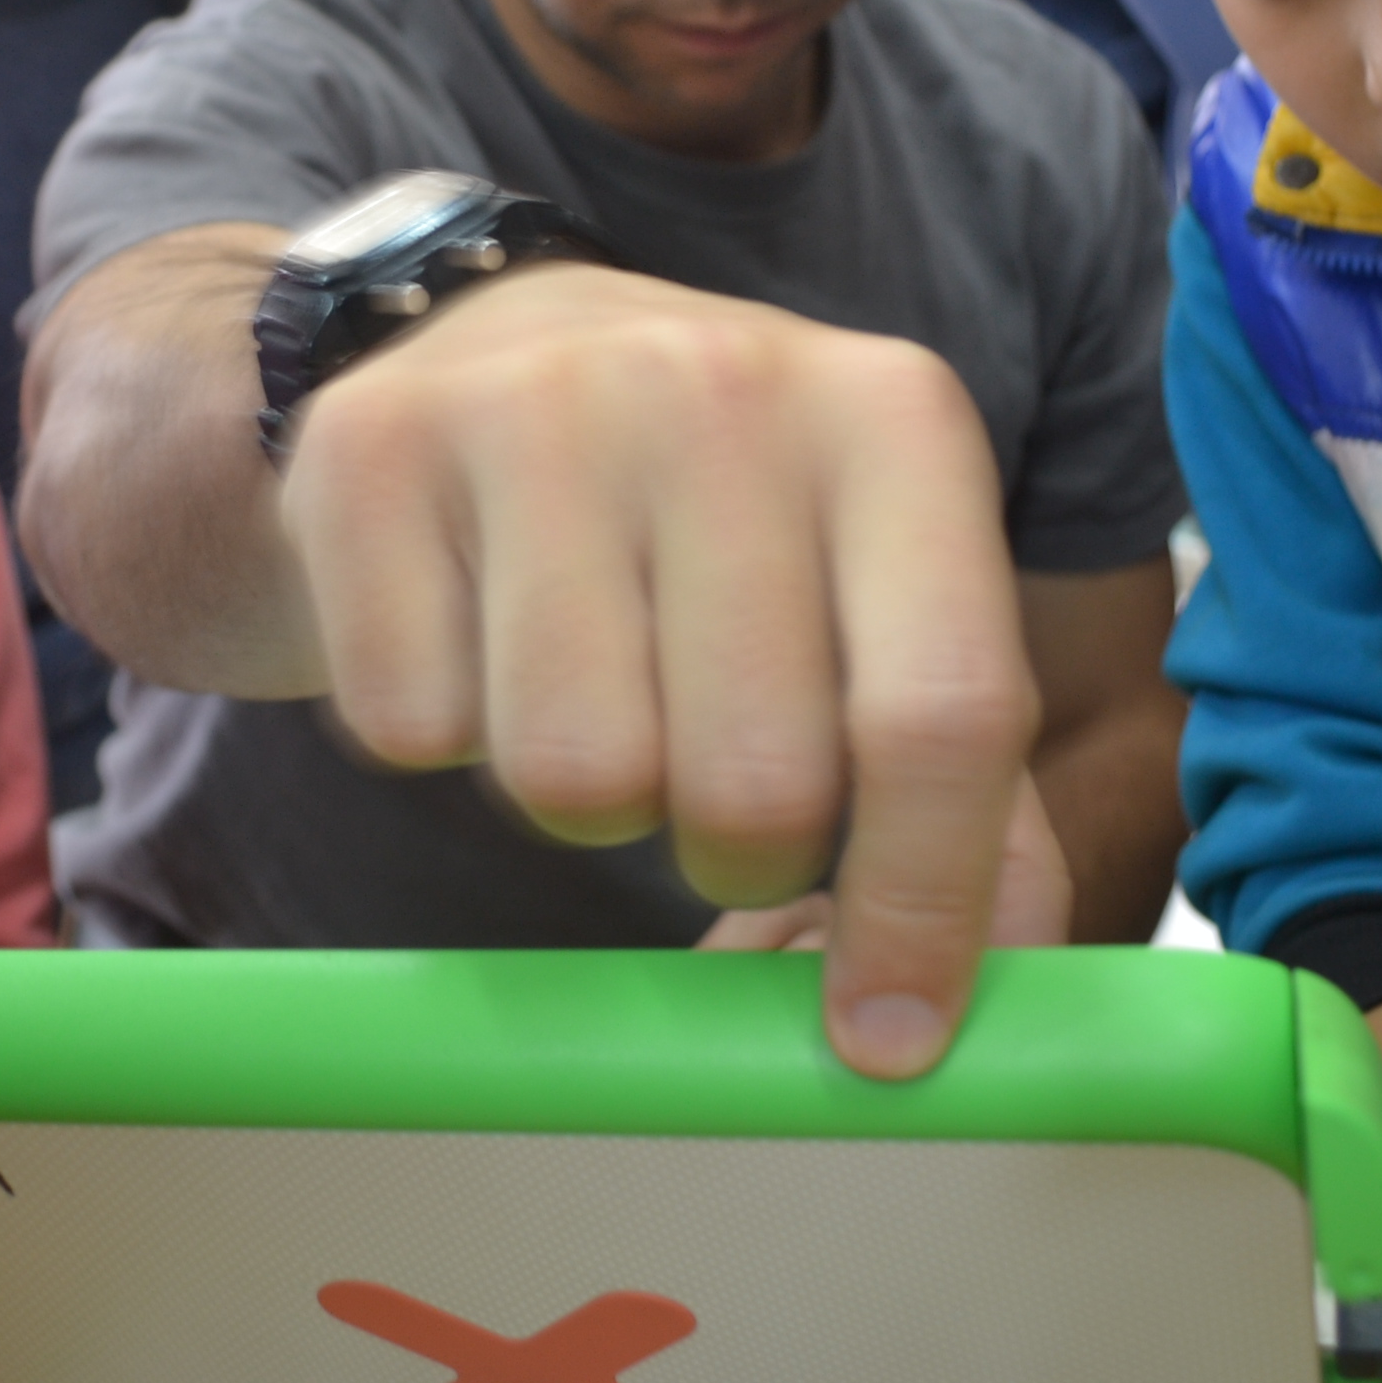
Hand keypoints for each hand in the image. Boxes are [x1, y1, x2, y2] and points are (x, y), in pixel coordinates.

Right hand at [279, 260, 1048, 1076]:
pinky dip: (439, 736)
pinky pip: (411, 731)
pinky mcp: (371, 449)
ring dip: (585, 801)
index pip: (941, 715)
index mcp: (895, 420)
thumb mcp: (876, 596)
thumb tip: (1010, 996)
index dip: (923, 908)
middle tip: (708, 794)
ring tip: (593, 697)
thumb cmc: (714, 521)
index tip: (886, 1036)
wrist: (485, 346)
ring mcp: (535, 402)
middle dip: (733, 849)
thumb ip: (974, 796)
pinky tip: (473, 641)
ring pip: (573, 775)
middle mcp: (723, 384)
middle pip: (752, 780)